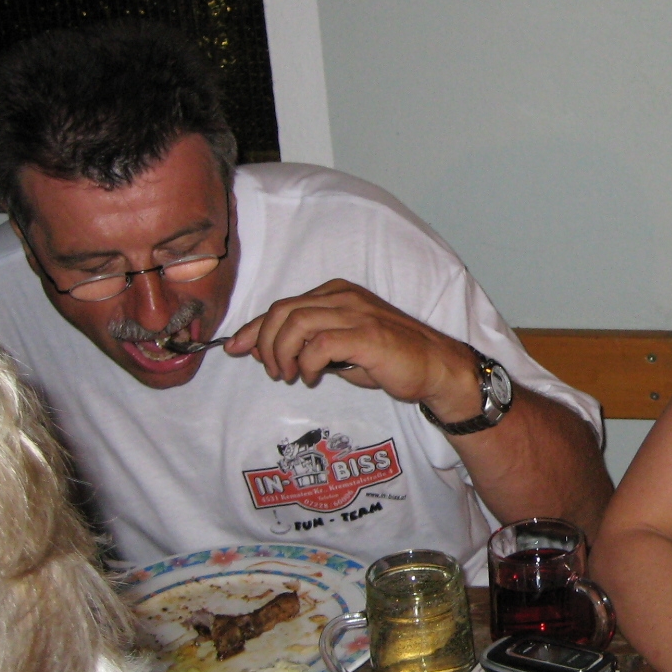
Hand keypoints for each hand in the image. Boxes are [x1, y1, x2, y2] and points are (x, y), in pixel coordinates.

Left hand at [224, 280, 482, 419]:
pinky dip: (307, 363)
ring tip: (290, 375)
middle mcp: (343, 297)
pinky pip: (319, 343)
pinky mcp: (365, 334)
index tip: (236, 348)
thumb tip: (268, 351)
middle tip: (273, 371)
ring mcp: (355, 313)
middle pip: (282, 311)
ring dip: (283, 353)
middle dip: (265, 342)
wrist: (435, 366)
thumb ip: (310, 345)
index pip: (283, 306)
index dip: (254, 328)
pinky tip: (313, 377)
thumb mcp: (343, 349)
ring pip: (295, 324)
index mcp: (336, 294)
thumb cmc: (391, 359)